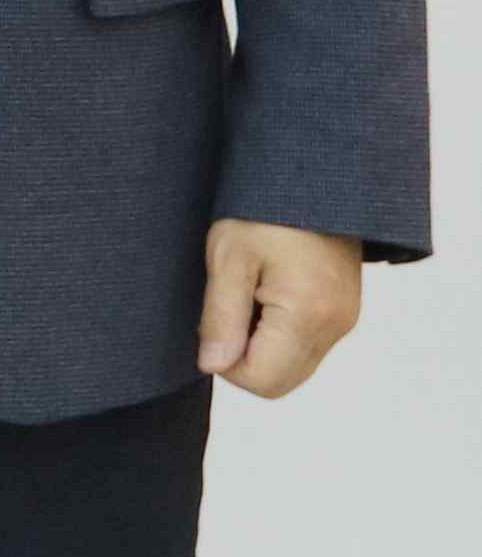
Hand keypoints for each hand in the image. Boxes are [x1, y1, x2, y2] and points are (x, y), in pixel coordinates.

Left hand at [197, 218, 365, 397]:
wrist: (312, 175)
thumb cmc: (263, 210)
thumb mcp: (228, 259)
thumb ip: (221, 318)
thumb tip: (212, 366)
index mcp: (306, 316)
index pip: (260, 380)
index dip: (224, 362)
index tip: (212, 321)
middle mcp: (335, 327)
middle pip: (280, 381)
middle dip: (243, 358)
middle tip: (228, 308)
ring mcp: (344, 321)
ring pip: (294, 366)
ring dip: (262, 345)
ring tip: (248, 295)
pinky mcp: (345, 312)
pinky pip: (307, 345)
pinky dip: (280, 334)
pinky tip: (266, 292)